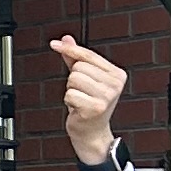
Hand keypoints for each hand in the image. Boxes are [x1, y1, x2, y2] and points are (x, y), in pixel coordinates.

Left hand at [50, 36, 128, 166]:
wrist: (92, 131)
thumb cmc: (90, 104)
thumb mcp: (85, 78)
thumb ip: (75, 58)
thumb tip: (66, 39)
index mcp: (117, 74)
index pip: (88, 55)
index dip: (69, 49)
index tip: (54, 44)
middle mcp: (115, 84)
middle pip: (78, 67)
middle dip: (73, 79)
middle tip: (82, 92)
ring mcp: (107, 96)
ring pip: (73, 79)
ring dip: (71, 90)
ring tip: (81, 99)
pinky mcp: (96, 107)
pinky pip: (70, 94)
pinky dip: (69, 101)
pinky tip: (78, 108)